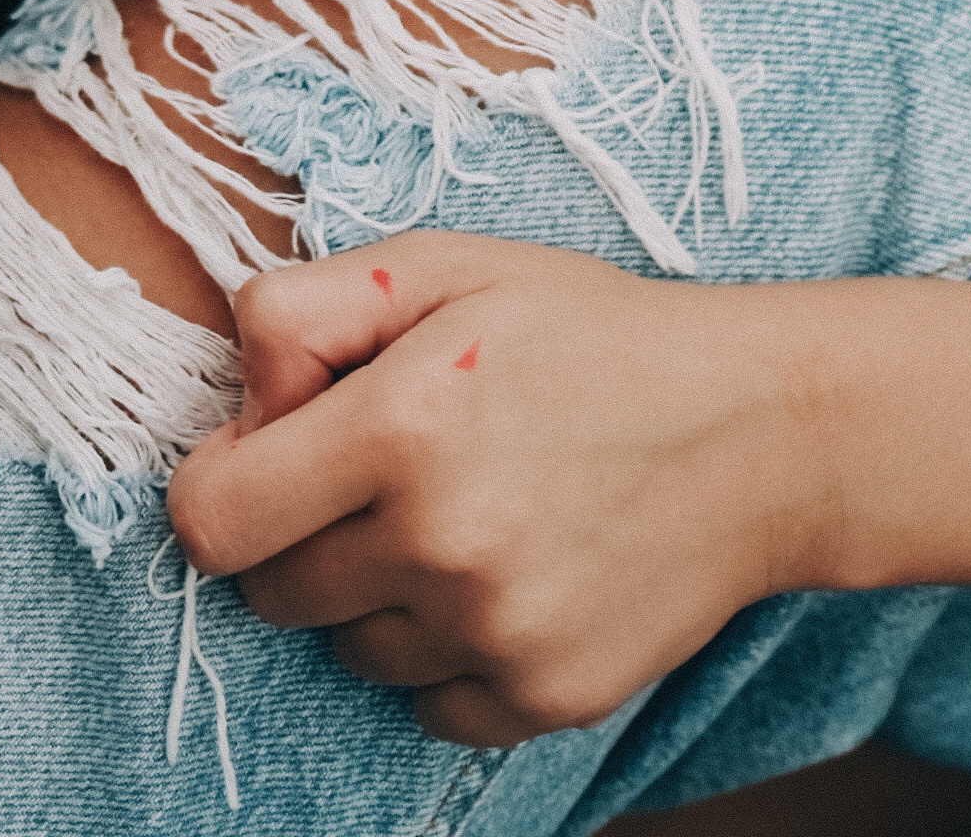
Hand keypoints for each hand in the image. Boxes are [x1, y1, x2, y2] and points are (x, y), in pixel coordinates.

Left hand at [165, 236, 832, 748]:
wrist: (757, 430)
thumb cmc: (588, 333)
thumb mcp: (444, 265)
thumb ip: (303, 311)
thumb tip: (238, 409)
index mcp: (400, 425)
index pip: (214, 520)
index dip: (223, 483)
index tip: (266, 454)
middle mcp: (439, 544)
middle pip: (274, 593)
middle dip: (300, 533)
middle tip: (379, 473)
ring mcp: (494, 633)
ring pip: (351, 649)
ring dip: (378, 594)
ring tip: (460, 512)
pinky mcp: (541, 699)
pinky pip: (427, 704)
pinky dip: (445, 652)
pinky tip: (506, 573)